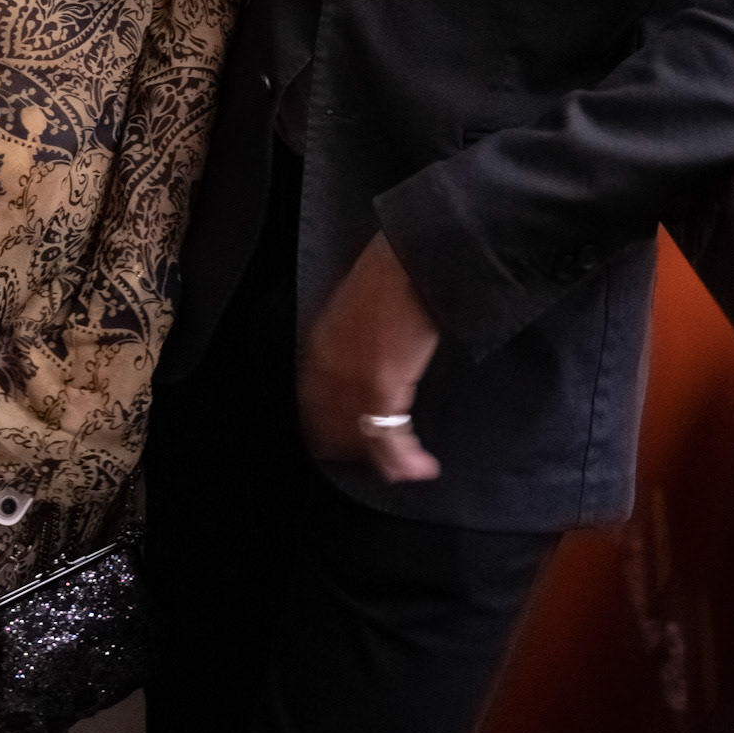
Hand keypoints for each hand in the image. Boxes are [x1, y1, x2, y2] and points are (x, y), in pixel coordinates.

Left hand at [299, 233, 440, 482]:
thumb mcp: (350, 310)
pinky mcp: (382, 385)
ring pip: (361, 439)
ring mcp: (352, 380)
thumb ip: (346, 341)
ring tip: (402, 470)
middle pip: (331, 428)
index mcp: (319, 348)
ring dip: (383, 462)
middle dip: (354, 451)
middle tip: (378, 464)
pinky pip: (390, 438)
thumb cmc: (386, 278)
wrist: (408, 261)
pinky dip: (406, 459)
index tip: (343, 444)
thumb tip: (360, 363)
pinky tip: (421, 468)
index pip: (312, 405)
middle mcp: (328, 369)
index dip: (327, 430)